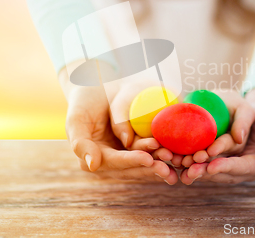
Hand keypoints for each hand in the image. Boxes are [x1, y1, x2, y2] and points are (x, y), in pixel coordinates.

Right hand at [59, 63, 177, 184]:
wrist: (98, 86)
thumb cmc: (84, 101)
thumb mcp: (76, 119)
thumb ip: (80, 143)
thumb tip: (92, 166)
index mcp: (95, 158)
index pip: (115, 162)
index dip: (131, 161)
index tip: (148, 159)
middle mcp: (112, 160)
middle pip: (133, 167)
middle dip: (150, 168)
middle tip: (168, 167)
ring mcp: (126, 153)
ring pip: (145, 162)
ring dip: (160, 164)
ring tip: (175, 160)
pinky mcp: (139, 145)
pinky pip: (153, 151)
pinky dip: (164, 153)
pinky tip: (178, 154)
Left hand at [180, 86, 254, 184]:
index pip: (242, 168)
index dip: (227, 167)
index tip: (212, 167)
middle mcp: (243, 165)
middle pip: (223, 171)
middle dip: (206, 171)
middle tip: (189, 170)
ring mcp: (231, 159)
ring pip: (211, 165)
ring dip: (196, 166)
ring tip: (180, 164)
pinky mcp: (221, 151)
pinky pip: (206, 155)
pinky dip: (193, 156)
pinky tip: (179, 154)